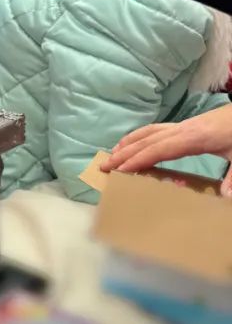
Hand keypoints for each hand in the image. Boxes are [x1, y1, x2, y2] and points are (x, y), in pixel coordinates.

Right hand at [102, 104, 231, 196]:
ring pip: (148, 132)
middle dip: (124, 153)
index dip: (139, 159)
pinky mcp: (186, 125)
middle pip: (147, 140)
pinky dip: (139, 136)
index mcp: (193, 138)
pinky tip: (135, 143)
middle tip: (104, 165)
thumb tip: (227, 198)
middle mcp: (182, 130)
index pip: (159, 149)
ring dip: (128, 142)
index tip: (121, 170)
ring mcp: (182, 125)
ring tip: (111, 154)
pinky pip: (155, 129)